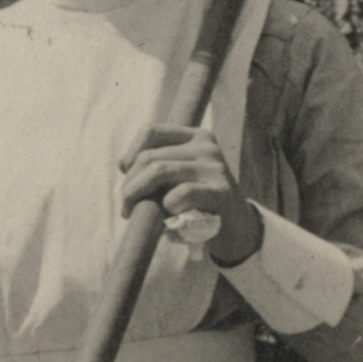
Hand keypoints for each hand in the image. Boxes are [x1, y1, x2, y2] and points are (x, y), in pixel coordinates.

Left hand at [118, 123, 262, 265]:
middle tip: (126, 206)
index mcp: (196, 137)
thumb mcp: (181, 177)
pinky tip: (169, 218)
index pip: (151, 131)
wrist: (238, 229)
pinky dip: (167, 206)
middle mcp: (207, 146)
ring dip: (138, 194)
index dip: (131, 153)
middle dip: (130, 183)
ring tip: (133, 213)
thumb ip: (159, 166)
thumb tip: (124, 165)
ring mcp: (215, 167)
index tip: (126, 174)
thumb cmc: (199, 203)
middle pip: (150, 156)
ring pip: (160, 170)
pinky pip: (182, 193)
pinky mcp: (221, 192)